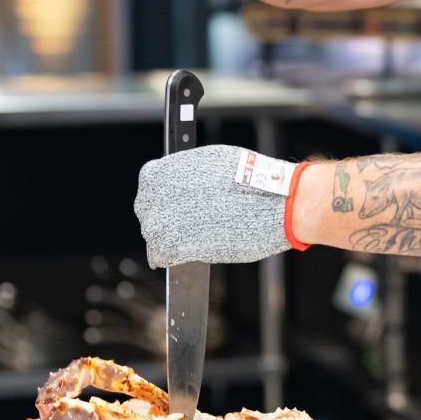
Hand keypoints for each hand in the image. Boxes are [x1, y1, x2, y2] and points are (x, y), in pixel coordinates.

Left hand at [135, 145, 301, 266]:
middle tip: (194, 221)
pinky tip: (192, 251)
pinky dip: (174, 258)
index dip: (167, 198)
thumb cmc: (248, 180)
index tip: (180, 204)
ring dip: (172, 238)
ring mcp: (158, 225)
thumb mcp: (208, 161)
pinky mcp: (171, 249)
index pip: (150, 188)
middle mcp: (151, 198)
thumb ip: (185, 173)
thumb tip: (182, 183)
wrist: (270, 202)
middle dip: (168, 218)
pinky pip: (161, 258)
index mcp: (157, 173)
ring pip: (155, 237)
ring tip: (199, 235)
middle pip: (150, 214)